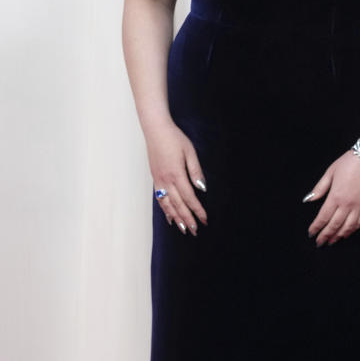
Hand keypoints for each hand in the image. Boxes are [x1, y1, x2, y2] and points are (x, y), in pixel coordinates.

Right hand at [146, 119, 207, 234]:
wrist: (155, 129)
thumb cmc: (174, 139)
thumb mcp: (190, 152)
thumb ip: (196, 171)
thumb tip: (202, 188)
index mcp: (176, 174)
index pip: (189, 197)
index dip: (197, 210)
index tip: (204, 219)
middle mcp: (166, 180)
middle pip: (178, 205)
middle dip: (187, 219)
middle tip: (195, 231)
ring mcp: (158, 181)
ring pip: (167, 204)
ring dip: (176, 218)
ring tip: (183, 229)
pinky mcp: (155, 179)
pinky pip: (159, 199)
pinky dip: (165, 210)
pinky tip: (170, 218)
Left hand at [305, 149, 359, 245]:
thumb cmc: (349, 163)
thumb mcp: (330, 172)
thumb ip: (319, 188)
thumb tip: (309, 199)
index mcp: (335, 196)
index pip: (323, 217)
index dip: (316, 227)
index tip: (311, 233)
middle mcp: (347, 204)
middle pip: (334, 225)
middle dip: (326, 235)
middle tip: (320, 243)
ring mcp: (358, 206)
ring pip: (347, 227)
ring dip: (338, 236)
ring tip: (332, 241)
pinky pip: (359, 222)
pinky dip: (352, 230)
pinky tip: (347, 233)